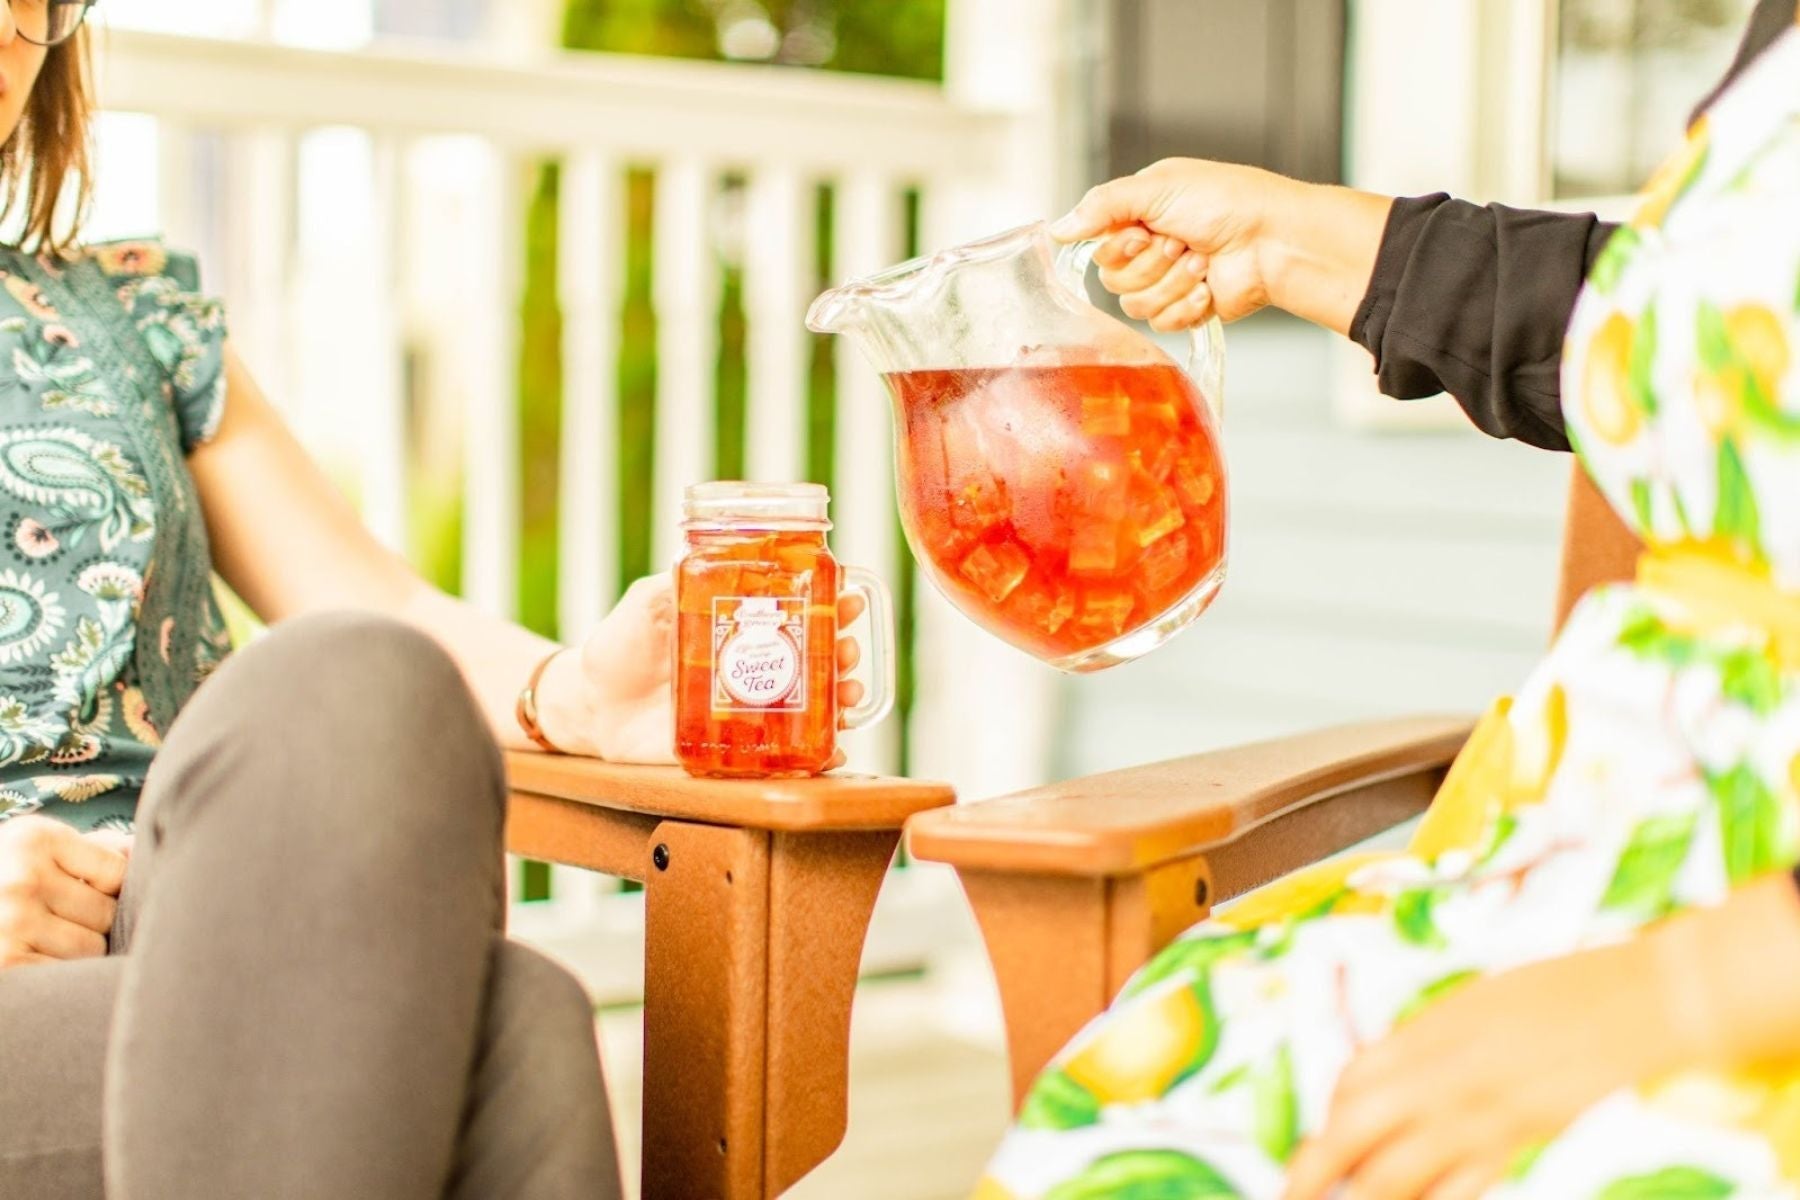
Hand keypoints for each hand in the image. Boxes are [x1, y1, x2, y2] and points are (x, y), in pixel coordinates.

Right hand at [0, 816, 128, 967]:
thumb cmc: (2, 878)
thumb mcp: (35, 848)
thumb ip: (94, 849)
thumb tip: (148, 853)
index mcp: (33, 839)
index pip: (119, 873)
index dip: (108, 889)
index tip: (80, 890)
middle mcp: (20, 880)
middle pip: (107, 916)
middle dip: (92, 923)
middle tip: (55, 920)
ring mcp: (9, 925)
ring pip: (89, 951)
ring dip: (73, 953)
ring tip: (39, 940)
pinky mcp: (5, 965)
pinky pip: (62, 977)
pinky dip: (53, 976)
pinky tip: (30, 960)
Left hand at [534, 572, 868, 764]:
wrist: (588, 706)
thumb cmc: (616, 649)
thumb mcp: (645, 604)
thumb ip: (671, 584)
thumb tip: (702, 558)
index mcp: (737, 629)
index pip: (797, 613)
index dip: (829, 604)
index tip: (851, 594)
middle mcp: (750, 669)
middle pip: (814, 660)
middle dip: (843, 652)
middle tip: (850, 648)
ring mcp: (746, 710)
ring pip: (809, 707)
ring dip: (840, 700)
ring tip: (850, 693)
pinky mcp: (733, 749)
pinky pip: (781, 756)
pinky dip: (814, 757)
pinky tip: (835, 752)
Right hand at [1051, 158, 1391, 335]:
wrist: (1274, 240)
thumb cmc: (1229, 202)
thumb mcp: (1158, 187)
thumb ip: (1102, 206)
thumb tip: (1058, 228)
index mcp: (1139, 214)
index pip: (1097, 246)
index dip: (1119, 246)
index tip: (1144, 232)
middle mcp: (1149, 248)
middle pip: (1113, 280)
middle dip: (1151, 264)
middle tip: (1181, 242)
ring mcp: (1168, 280)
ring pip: (1136, 305)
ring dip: (1172, 282)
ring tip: (1202, 260)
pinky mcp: (1186, 308)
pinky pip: (1163, 323)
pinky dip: (1188, 304)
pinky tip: (1209, 285)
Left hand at [1283, 938, 1689, 1199]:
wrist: (1637, 1002)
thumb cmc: (1556, 989)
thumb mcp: (1471, 1002)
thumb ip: (1426, 1042)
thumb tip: (1389, 1077)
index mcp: (1425, 1032)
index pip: (1349, 1082)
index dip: (1330, 1112)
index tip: (1325, 1129)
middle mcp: (1439, 1078)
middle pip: (1350, 1135)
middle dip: (1310, 1172)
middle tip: (1290, 1193)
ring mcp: (1477, 1119)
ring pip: (1394, 1179)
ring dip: (1361, 1197)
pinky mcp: (1517, 1147)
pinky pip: (1456, 1193)